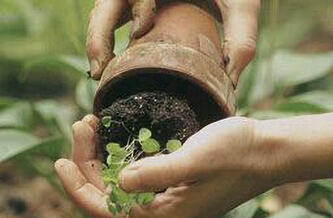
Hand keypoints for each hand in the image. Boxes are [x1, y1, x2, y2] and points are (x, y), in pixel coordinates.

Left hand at [55, 116, 272, 217]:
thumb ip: (155, 175)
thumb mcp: (195, 161)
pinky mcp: (175, 193)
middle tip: (82, 126)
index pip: (108, 212)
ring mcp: (170, 207)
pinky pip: (137, 183)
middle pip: (111, 199)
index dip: (79, 189)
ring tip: (92, 127)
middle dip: (90, 166)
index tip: (59, 161)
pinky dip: (121, 162)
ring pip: (122, 190)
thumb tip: (120, 182)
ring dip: (103, 162)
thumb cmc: (237, 155)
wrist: (267, 153)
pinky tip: (114, 142)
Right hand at [87, 0, 260, 84]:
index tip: (141, 30)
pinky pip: (110, 22)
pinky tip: (110, 68)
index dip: (137, 4)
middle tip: (101, 71)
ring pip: (102, 13)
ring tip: (100, 75)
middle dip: (100, 35)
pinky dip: (106, 44)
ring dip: (98, 43)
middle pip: (106, 3)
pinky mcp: (133, 6)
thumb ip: (241, 37)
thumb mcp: (242, 3)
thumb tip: (230, 82)